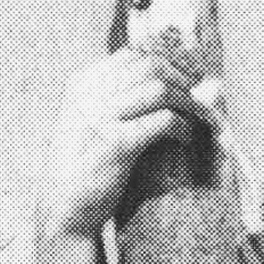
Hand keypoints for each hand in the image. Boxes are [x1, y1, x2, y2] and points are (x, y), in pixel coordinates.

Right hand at [37, 47, 223, 240]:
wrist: (63, 210)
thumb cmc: (84, 167)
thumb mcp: (89, 121)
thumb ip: (115, 97)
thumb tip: (163, 78)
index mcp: (82, 84)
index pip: (134, 53)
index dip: (169, 61)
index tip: (190, 76)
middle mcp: (89, 95)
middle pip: (151, 65)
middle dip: (183, 78)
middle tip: (199, 98)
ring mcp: (101, 117)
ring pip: (161, 89)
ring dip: (189, 103)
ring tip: (198, 119)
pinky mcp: (117, 144)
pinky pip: (164, 120)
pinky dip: (183, 127)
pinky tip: (185, 138)